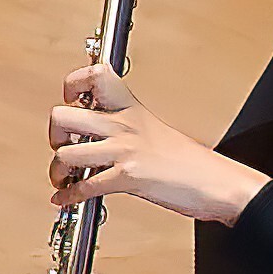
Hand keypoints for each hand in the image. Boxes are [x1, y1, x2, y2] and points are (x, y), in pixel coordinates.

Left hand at [46, 59, 264, 228]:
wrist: (218, 183)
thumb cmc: (188, 161)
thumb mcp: (153, 129)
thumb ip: (123, 126)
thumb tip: (91, 132)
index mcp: (131, 108)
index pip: (95, 75)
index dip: (73, 83)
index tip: (71, 99)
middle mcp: (124, 125)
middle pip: (62, 116)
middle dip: (54, 136)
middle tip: (64, 146)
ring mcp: (125, 150)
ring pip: (64, 154)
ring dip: (56, 171)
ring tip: (64, 177)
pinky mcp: (128, 177)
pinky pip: (84, 186)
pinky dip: (69, 196)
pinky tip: (66, 198)